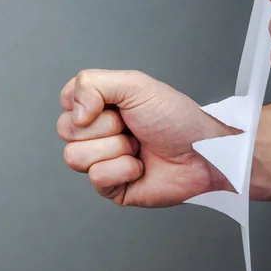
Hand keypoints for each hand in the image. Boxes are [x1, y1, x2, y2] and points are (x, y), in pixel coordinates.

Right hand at [57, 70, 233, 206]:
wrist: (203, 153)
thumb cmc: (177, 119)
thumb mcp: (136, 85)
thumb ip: (92, 83)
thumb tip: (74, 113)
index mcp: (101, 107)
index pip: (67, 102)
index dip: (87, 104)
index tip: (115, 105)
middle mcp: (98, 134)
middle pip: (66, 130)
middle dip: (105, 127)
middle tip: (132, 127)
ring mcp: (103, 161)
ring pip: (74, 157)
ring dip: (114, 149)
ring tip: (138, 147)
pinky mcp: (112, 188)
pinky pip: (96, 178)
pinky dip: (122, 170)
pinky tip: (140, 167)